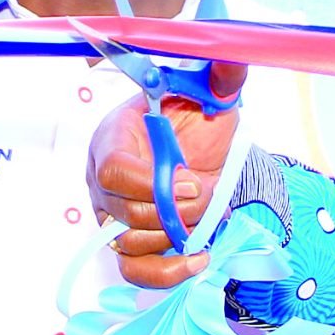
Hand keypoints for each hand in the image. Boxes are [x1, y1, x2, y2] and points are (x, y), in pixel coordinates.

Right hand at [88, 61, 247, 289]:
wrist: (201, 145)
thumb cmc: (196, 116)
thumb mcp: (210, 92)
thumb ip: (219, 77)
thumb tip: (232, 62)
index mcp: (113, 137)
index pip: (112, 172)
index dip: (153, 185)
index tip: (194, 180)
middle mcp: (102, 180)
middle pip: (125, 214)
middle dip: (175, 212)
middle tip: (208, 194)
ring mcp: (111, 215)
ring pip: (131, 245)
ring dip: (177, 237)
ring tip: (207, 214)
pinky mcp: (128, 243)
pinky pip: (135, 272)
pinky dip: (168, 272)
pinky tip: (199, 258)